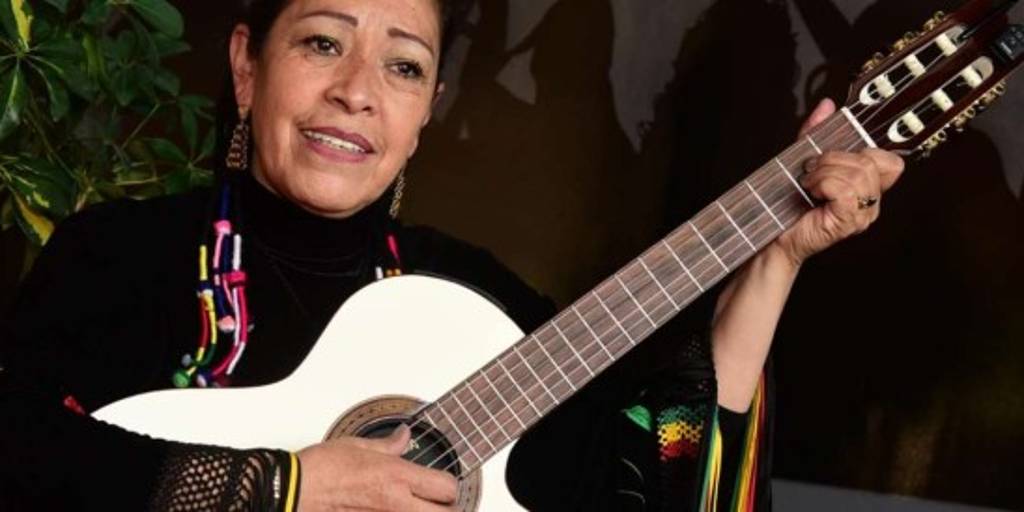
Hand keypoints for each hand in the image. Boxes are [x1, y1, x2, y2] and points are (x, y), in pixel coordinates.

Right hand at [296, 425, 458, 510]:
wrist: (293, 491)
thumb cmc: (320, 469)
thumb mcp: (358, 446)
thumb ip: (389, 445)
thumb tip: (404, 436)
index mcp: (396, 476)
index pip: (447, 487)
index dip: (449, 486)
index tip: (442, 483)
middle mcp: (395, 504)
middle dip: (447, 509)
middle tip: (439, 503)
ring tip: (417, 508)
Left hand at [771, 99, 905, 266]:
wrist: (772, 235)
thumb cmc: (788, 203)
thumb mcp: (802, 158)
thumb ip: (817, 132)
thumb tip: (828, 105)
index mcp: (866, 188)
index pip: (891, 162)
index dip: (866, 150)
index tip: (835, 154)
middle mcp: (870, 203)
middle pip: (871, 162)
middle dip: (834, 158)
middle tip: (811, 171)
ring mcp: (862, 215)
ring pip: (858, 174)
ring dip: (824, 172)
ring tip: (808, 184)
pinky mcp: (848, 222)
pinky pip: (846, 189)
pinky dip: (823, 183)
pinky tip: (811, 192)